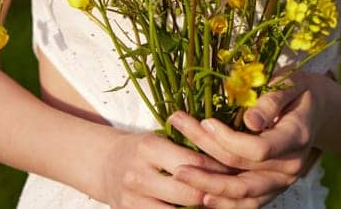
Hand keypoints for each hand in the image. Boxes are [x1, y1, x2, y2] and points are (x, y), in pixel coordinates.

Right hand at [98, 129, 240, 208]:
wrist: (103, 164)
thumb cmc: (142, 149)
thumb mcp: (161, 139)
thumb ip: (188, 149)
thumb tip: (229, 161)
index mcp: (149, 148)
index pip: (194, 163)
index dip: (219, 170)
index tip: (237, 172)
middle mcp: (138, 175)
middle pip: (187, 193)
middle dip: (213, 195)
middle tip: (234, 194)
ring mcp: (132, 200)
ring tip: (218, 204)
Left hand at [167, 71, 329, 208]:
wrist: (317, 111)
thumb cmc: (298, 91)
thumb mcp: (289, 84)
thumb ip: (271, 100)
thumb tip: (250, 120)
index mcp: (296, 138)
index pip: (258, 150)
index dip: (228, 139)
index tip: (205, 122)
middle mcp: (290, 168)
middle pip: (244, 182)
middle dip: (207, 174)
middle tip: (177, 166)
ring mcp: (281, 182)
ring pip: (242, 198)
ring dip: (209, 191)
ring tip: (182, 181)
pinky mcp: (271, 189)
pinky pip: (245, 204)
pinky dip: (221, 202)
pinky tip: (199, 194)